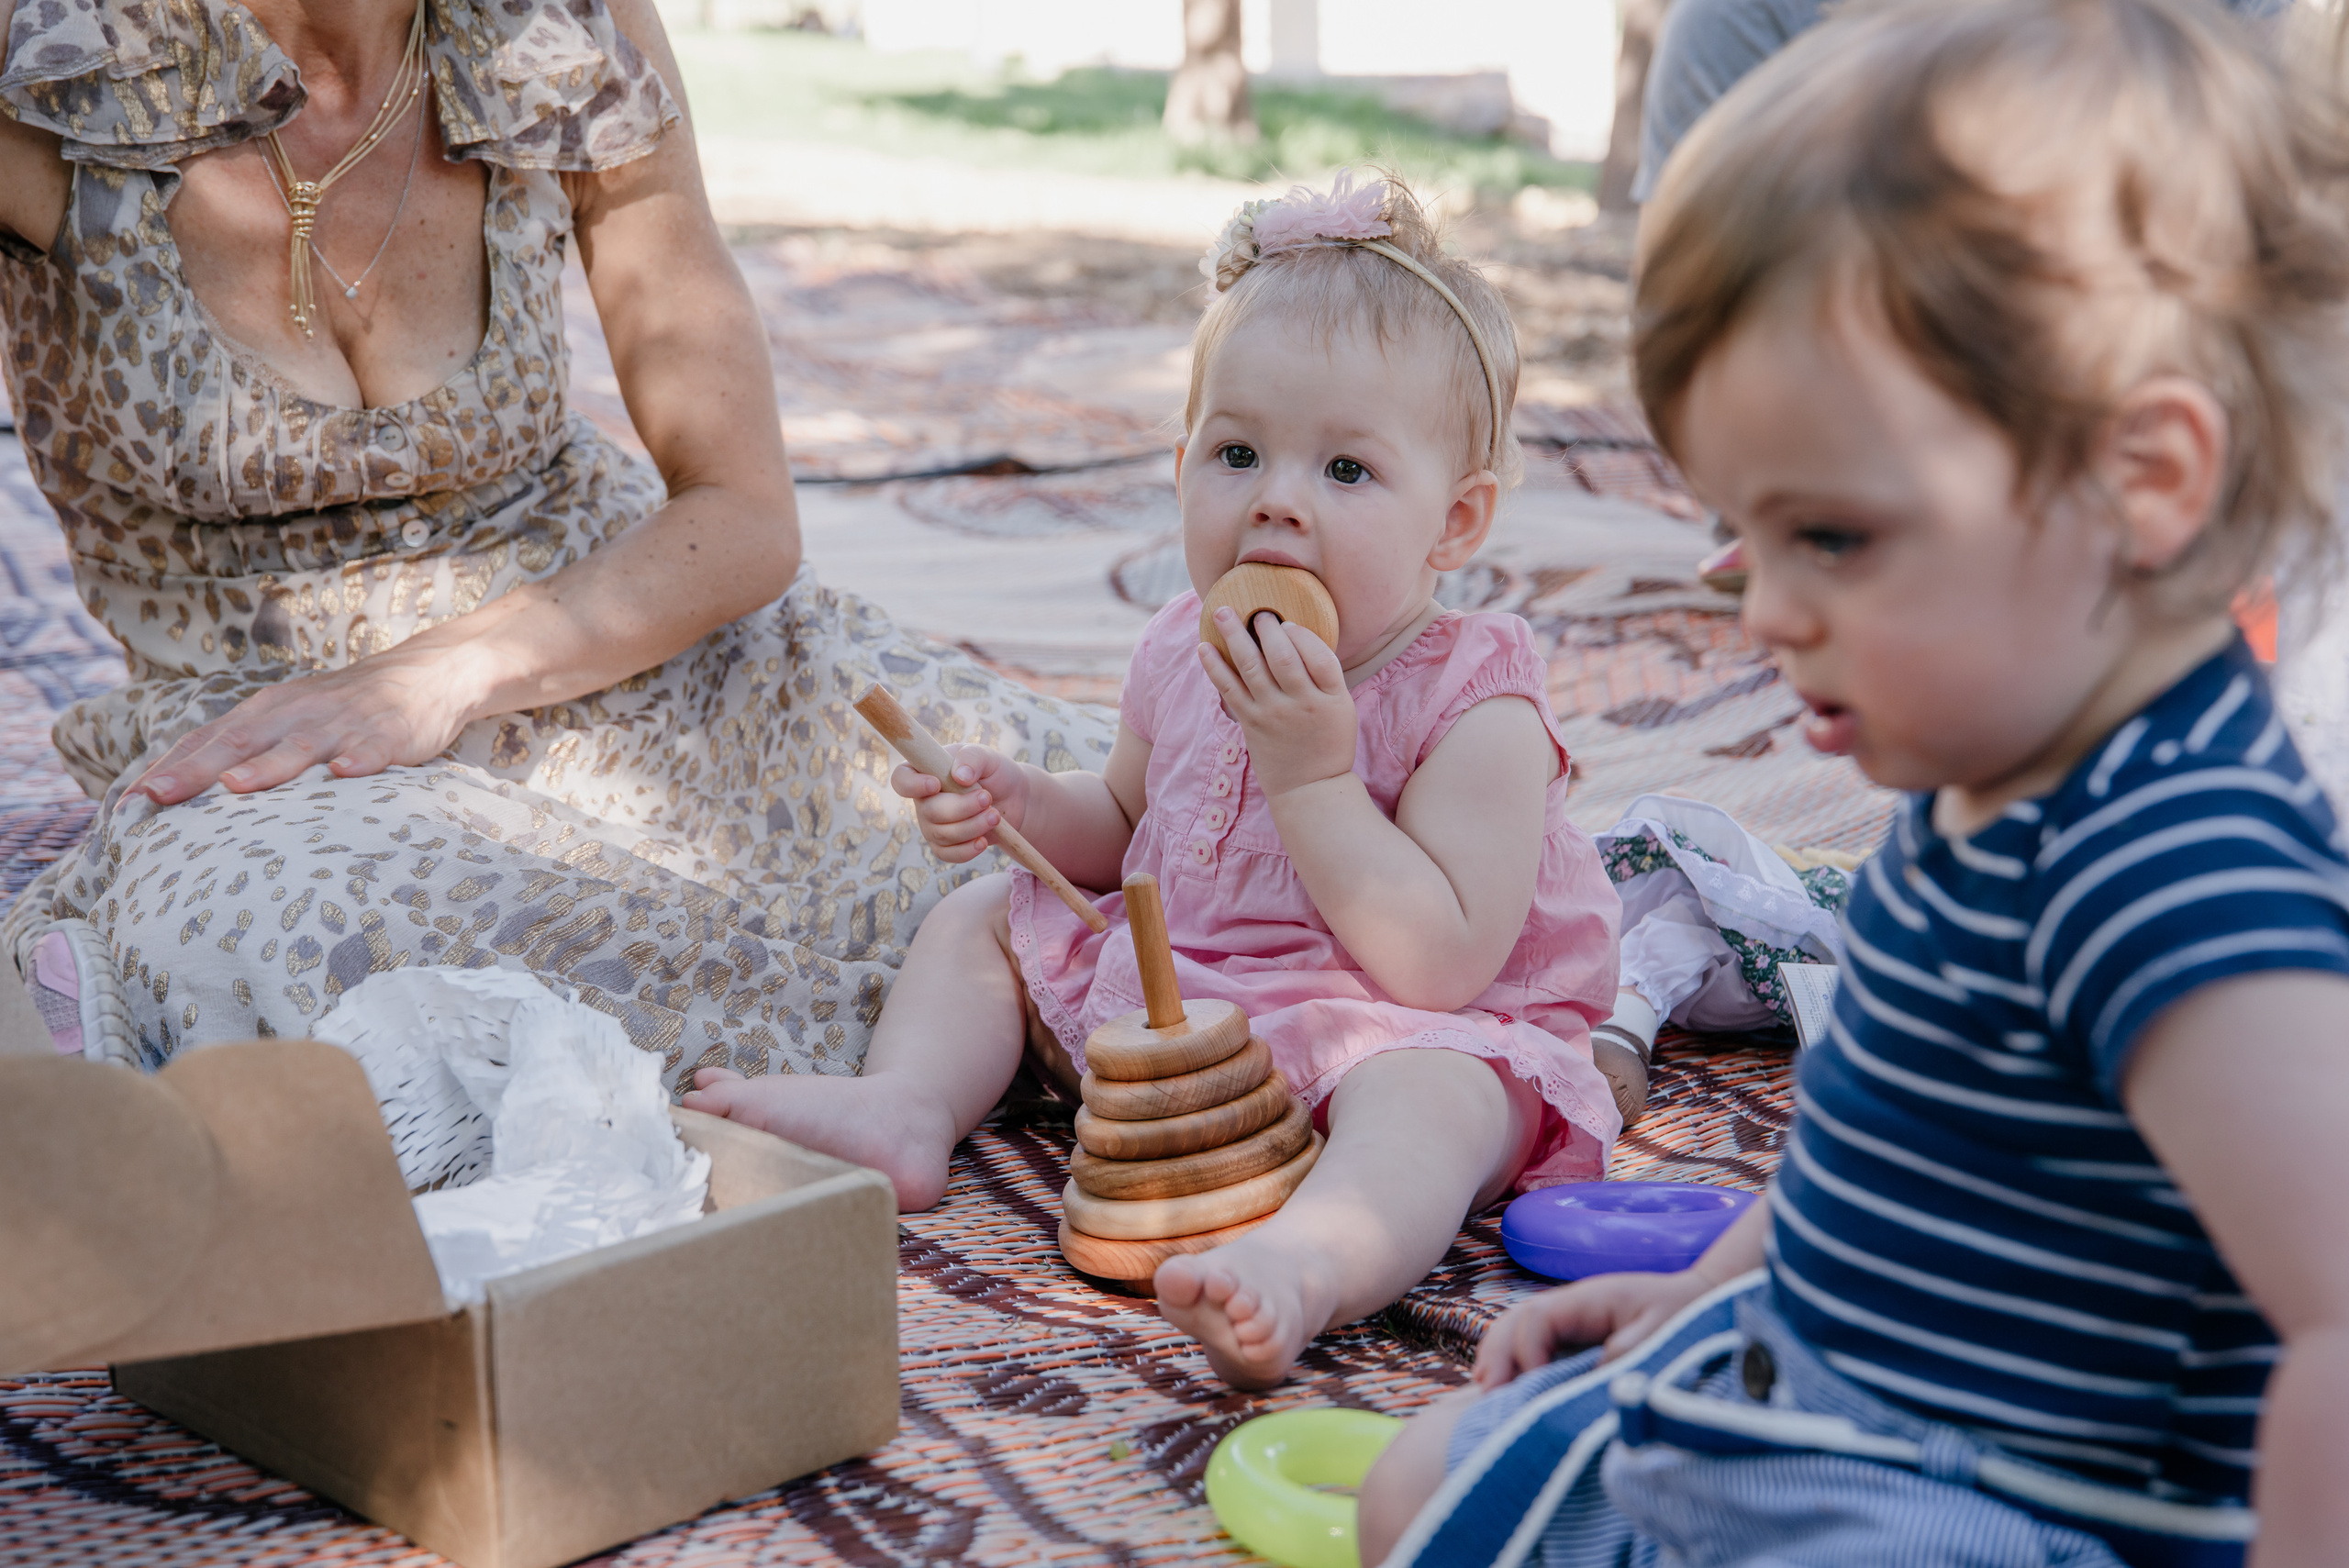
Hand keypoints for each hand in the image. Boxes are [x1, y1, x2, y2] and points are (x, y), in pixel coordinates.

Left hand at [131, 644, 487, 804]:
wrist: (427, 674)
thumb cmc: (346, 709)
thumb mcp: (291, 719)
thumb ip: (248, 748)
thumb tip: (189, 789)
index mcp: (268, 711)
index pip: (210, 739)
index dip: (171, 768)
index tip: (131, 803)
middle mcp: (298, 713)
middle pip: (242, 741)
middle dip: (198, 769)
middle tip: (158, 796)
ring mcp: (344, 721)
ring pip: (302, 745)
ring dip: (269, 765)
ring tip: (237, 785)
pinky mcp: (392, 731)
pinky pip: (374, 746)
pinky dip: (360, 758)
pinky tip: (346, 773)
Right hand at [889, 744, 1029, 863]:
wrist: (1015, 799)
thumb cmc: (995, 772)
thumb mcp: (987, 756)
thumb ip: (972, 757)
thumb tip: (959, 775)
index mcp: (925, 772)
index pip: (902, 779)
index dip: (912, 785)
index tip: (936, 784)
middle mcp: (924, 800)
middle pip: (929, 812)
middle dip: (961, 808)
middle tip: (987, 798)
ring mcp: (932, 825)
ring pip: (942, 834)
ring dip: (972, 826)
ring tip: (994, 815)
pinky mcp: (946, 845)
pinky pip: (947, 854)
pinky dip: (967, 850)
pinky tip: (983, 840)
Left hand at [1199, 608, 1355, 797]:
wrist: (1310, 787)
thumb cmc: (1329, 742)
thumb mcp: (1342, 707)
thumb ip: (1325, 675)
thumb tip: (1296, 635)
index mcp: (1332, 697)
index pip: (1320, 655)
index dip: (1302, 634)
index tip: (1289, 624)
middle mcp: (1303, 703)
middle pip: (1283, 656)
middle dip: (1267, 628)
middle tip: (1258, 613)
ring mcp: (1274, 713)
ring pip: (1251, 667)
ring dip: (1234, 636)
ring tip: (1223, 613)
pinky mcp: (1251, 723)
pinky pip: (1229, 689)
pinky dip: (1215, 666)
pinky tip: (1204, 647)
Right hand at [1470, 1270, 1716, 1388]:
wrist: (1698, 1298)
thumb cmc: (1684, 1313)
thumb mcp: (1664, 1331)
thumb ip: (1629, 1350)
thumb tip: (1593, 1375)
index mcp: (1589, 1299)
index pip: (1539, 1317)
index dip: (1527, 1349)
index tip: (1533, 1383)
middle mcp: (1570, 1305)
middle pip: (1515, 1320)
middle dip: (1497, 1353)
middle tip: (1487, 1390)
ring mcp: (1568, 1320)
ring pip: (1516, 1330)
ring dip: (1498, 1358)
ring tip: (1485, 1391)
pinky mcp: (1572, 1337)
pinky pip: (1531, 1344)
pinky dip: (1513, 1363)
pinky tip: (1503, 1387)